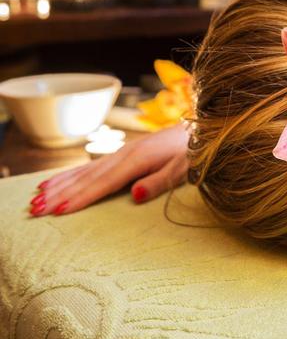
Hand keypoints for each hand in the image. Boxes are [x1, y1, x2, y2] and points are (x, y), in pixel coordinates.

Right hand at [29, 123, 189, 216]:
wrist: (200, 128)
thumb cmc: (194, 151)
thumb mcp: (183, 169)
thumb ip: (159, 182)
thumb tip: (134, 195)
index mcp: (137, 160)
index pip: (104, 183)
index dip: (80, 198)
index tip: (58, 211)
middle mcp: (124, 155)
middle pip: (87, 177)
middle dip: (60, 194)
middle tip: (35, 209)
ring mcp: (122, 153)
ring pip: (85, 170)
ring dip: (60, 184)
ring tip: (36, 196)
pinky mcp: (124, 154)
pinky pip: (91, 166)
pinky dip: (71, 174)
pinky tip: (57, 180)